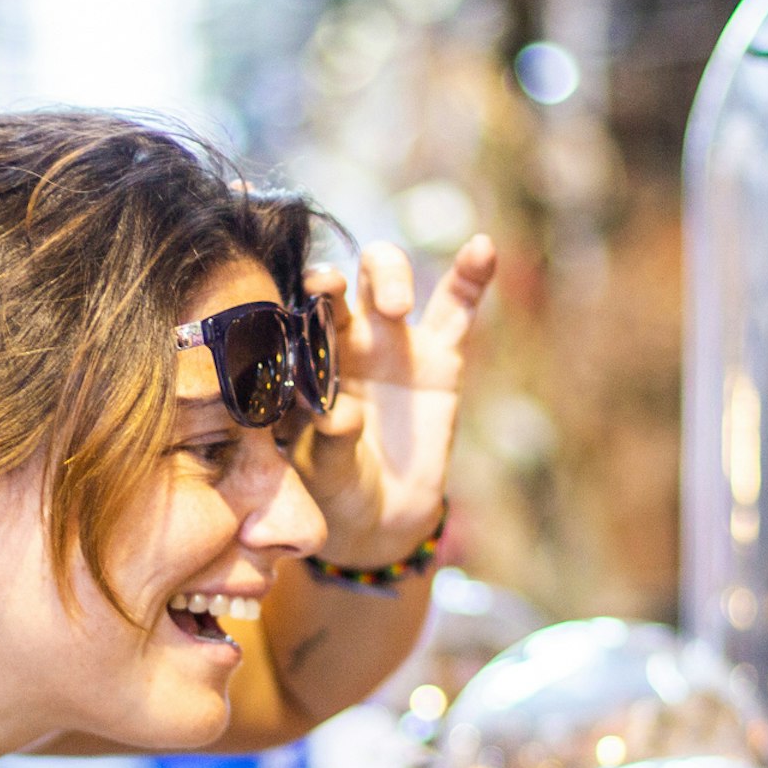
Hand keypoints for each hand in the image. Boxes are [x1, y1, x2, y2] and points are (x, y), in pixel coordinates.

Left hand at [297, 233, 496, 566]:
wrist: (381, 519)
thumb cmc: (337, 490)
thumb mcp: (326, 473)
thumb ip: (330, 441)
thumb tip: (337, 413)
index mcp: (302, 360)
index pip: (292, 314)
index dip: (286, 303)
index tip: (285, 306)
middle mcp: (343, 340)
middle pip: (339, 282)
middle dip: (333, 280)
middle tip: (333, 297)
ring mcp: (393, 343)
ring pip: (389, 280)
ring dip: (388, 275)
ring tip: (395, 306)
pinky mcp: (441, 356)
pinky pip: (457, 308)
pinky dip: (471, 276)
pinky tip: (483, 248)